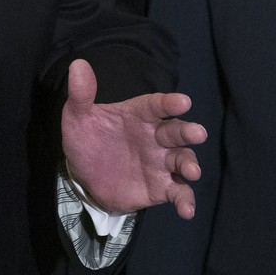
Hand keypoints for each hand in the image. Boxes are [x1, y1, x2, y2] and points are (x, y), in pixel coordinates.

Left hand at [60, 58, 207, 217]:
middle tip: (198, 133)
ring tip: (191, 171)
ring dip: (189, 164)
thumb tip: (77, 65)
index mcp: (138, 114)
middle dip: (188, 131)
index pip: (156, 105)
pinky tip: (187, 210)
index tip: (184, 101)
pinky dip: (185, 199)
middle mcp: (155, 136)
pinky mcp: (161, 187)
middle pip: (175, 131)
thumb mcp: (77, 117)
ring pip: (182, 159)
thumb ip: (81, 94)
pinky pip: (178, 191)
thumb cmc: (86, 140)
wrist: (84, 177)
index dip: (169, 103)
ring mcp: (160, 161)